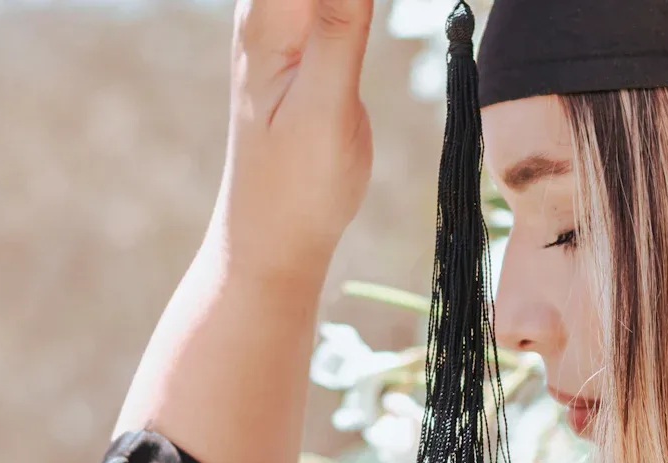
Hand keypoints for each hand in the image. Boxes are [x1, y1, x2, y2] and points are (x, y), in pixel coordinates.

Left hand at [214, 0, 374, 281]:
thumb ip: (341, 24)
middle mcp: (269, 8)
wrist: (274, 235)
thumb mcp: (324, 107)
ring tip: (400, 12)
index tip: (378, 3)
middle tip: (388, 21)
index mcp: (267, 17)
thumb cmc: (296, 185)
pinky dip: (363, 1)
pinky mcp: (308, 39)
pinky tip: (382, 9)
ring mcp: (286, 22)